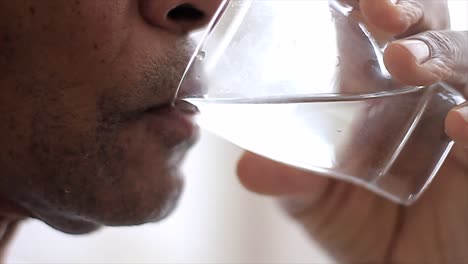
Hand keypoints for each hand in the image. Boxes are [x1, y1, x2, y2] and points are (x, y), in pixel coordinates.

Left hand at [237, 0, 467, 262]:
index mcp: (380, 93)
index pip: (382, 30)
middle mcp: (426, 96)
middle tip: (378, 11)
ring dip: (443, 53)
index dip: (372, 3)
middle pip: (430, 31)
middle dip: (410, 11)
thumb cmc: (364, 226)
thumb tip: (248, 170)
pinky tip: (458, 121)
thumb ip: (289, 182)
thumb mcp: (316, 202)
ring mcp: (461, 122)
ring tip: (407, 63)